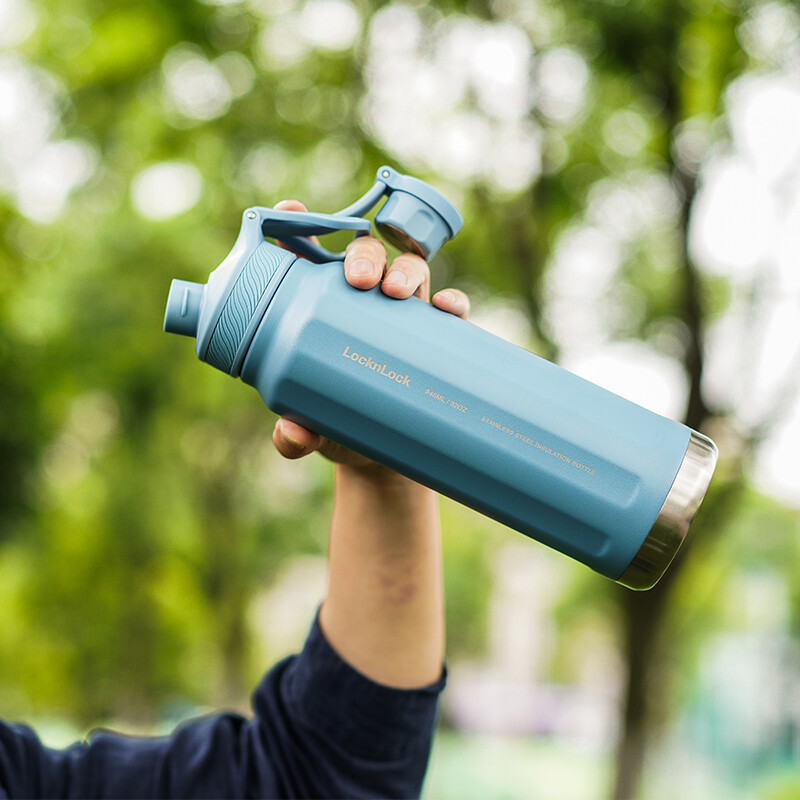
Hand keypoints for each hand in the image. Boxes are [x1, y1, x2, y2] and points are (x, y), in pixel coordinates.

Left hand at [270, 199, 468, 469]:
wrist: (381, 458)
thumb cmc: (335, 427)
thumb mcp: (311, 429)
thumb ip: (293, 436)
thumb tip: (295, 435)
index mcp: (320, 308)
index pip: (306, 257)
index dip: (296, 227)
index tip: (291, 211)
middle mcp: (362, 302)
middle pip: (364, 254)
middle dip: (363, 255)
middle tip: (359, 280)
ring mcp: (400, 316)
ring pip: (409, 269)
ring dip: (405, 270)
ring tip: (397, 292)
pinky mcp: (433, 338)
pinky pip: (449, 310)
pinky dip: (452, 302)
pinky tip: (449, 309)